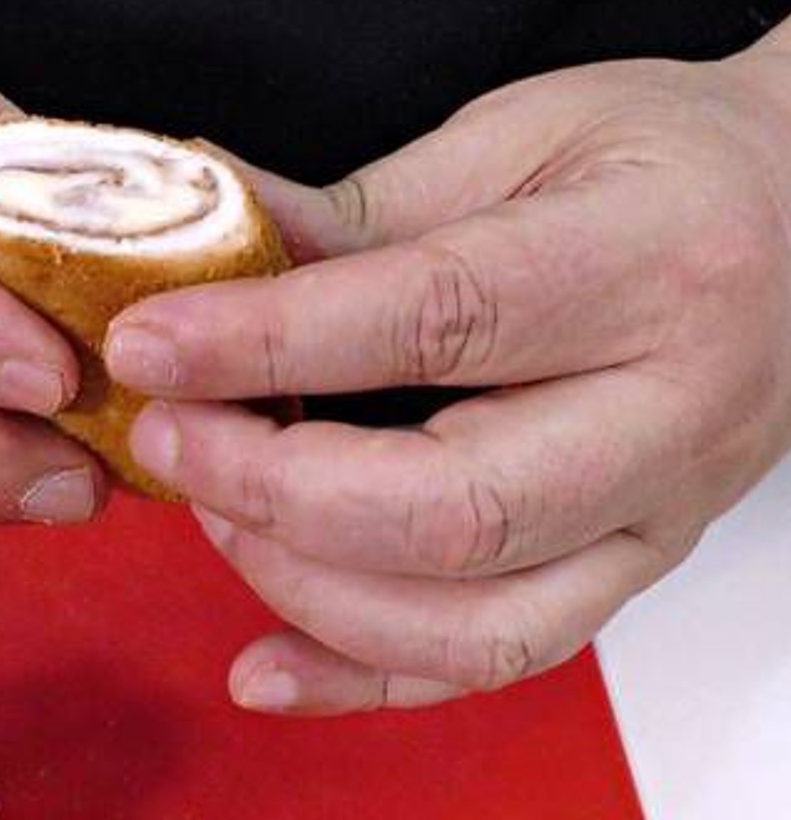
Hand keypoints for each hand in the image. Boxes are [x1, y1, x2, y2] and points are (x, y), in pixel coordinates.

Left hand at [106, 50, 790, 712]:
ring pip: (476, 620)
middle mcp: (670, 416)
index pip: (436, 321)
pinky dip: (366, 681)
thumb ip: (356, 210)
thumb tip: (198, 233)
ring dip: (304, 584)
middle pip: (456, 508)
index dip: (269, 340)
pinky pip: (498, 664)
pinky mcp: (628, 573)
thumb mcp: (516, 139)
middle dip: (274, 486)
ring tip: (210, 506)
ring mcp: (657, 518)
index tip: (149, 340)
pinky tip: (262, 665)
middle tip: (166, 436)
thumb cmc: (661, 160)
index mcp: (647, 267)